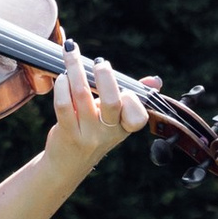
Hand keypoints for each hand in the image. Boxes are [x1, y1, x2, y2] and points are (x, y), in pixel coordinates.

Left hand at [41, 41, 150, 188]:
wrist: (66, 165)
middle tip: (99, 62)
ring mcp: (87, 134)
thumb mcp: (115, 120)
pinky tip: (62, 78)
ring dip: (76, 69)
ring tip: (71, 53)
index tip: (124, 86)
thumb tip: (155, 81)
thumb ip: (133, 98)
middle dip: (105, 75)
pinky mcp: (66, 133)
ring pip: (82, 95)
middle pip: (112, 100)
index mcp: (124, 127)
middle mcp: (108, 133)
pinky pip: (64, 105)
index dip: (132, 100)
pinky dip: (62, 86)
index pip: (138, 117)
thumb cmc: (92, 134)